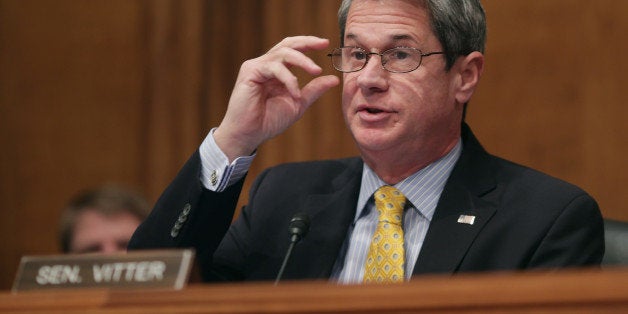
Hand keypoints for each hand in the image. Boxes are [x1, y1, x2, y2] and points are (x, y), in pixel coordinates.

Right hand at [213, 36, 339, 161]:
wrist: (249, 134)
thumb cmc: (269, 121)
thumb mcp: (298, 103)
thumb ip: (314, 90)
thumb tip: (334, 79)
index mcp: (277, 71)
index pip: (293, 50)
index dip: (308, 44)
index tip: (326, 44)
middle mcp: (266, 65)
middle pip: (287, 45)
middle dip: (307, 42)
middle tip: (324, 44)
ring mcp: (256, 66)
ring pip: (283, 53)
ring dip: (302, 61)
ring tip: (316, 71)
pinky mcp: (250, 71)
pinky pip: (274, 67)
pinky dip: (288, 79)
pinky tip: (295, 93)